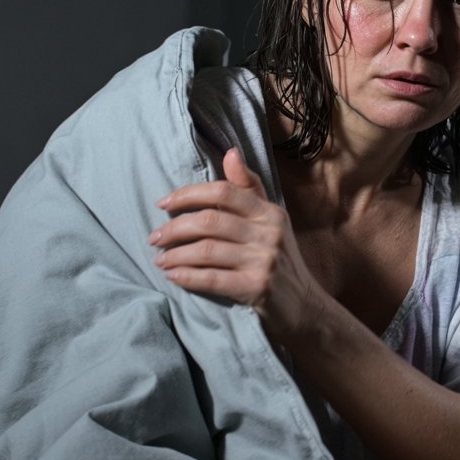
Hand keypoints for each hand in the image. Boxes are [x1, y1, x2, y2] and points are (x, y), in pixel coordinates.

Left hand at [150, 148, 325, 342]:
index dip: (188, 194)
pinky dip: (186, 276)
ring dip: (175, 255)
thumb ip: (249, 188)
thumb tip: (230, 152)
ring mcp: (265, 260)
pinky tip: (172, 276)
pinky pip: (211, 278)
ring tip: (159, 260)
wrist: (305, 306)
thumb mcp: (270, 222)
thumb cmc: (279, 260)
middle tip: (155, 238)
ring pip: (207, 250)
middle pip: (210, 221)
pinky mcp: (258, 287)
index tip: (163, 204)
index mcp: (269, 212)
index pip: (224, 192)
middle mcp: (269, 233)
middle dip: (175, 228)